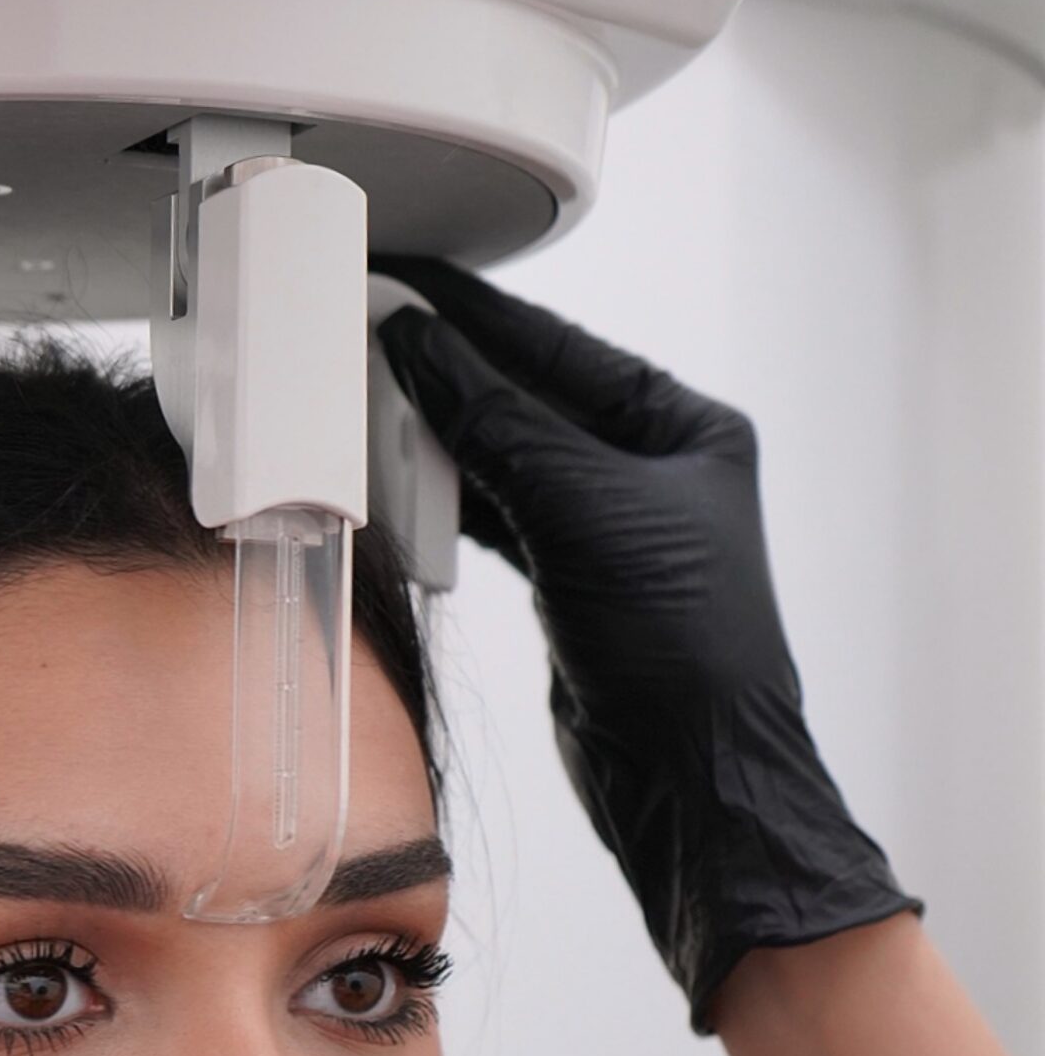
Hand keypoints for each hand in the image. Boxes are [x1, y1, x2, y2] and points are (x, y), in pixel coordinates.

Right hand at [371, 256, 916, 1028]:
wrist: (687, 774)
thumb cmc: (683, 646)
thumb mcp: (583, 509)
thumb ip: (498, 424)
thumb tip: (428, 352)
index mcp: (681, 427)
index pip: (559, 346)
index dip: (477, 312)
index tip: (408, 280)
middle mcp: (648, 470)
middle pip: (525, 395)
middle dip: (446, 369)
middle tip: (367, 335)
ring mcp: (606, 528)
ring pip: (503, 456)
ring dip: (438, 436)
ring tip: (367, 401)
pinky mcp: (569, 581)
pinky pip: (493, 516)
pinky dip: (445, 500)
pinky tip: (400, 483)